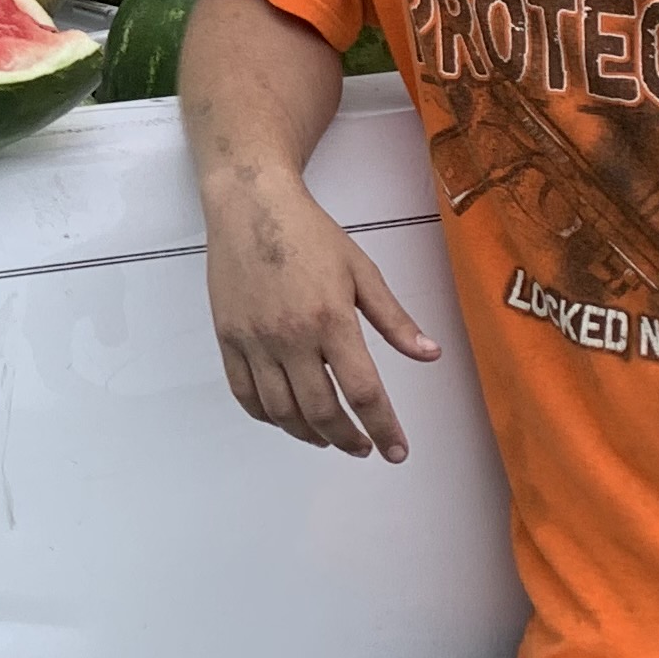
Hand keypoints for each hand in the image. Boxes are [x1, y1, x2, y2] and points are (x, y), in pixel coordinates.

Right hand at [204, 171, 439, 462]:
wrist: (251, 205)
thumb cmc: (309, 234)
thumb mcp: (362, 270)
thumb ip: (395, 319)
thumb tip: (430, 354)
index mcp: (331, 319)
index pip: (363, 392)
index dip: (383, 428)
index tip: (396, 451)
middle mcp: (290, 336)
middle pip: (321, 411)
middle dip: (347, 439)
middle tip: (363, 447)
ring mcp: (254, 340)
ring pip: (281, 410)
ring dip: (308, 434)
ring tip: (328, 438)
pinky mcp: (228, 338)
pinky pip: (245, 394)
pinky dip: (267, 416)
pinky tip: (286, 418)